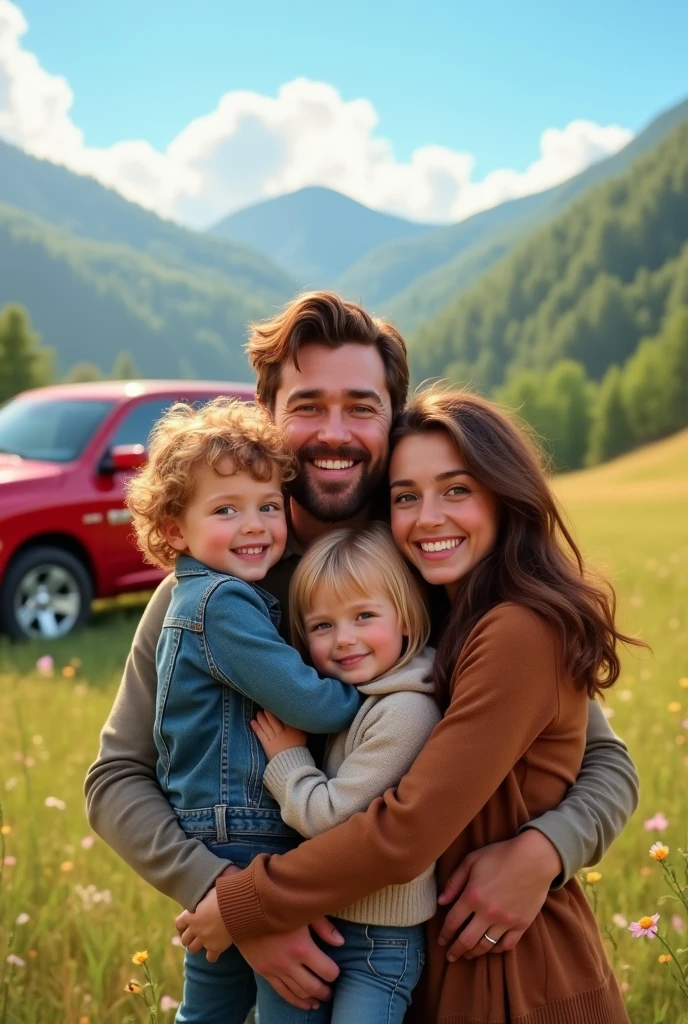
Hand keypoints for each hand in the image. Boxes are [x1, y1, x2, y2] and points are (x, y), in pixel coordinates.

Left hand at [174, 866, 239, 960]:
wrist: (237, 906)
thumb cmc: (225, 894)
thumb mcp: (211, 890)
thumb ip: (206, 894)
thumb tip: (208, 886)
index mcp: (191, 915)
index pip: (179, 923)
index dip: (182, 924)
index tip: (187, 924)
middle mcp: (195, 929)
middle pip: (185, 939)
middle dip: (189, 937)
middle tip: (196, 935)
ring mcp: (205, 939)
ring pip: (193, 949)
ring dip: (197, 946)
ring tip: (203, 943)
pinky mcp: (216, 947)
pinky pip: (210, 957)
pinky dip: (212, 955)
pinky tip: (216, 951)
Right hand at [236, 917, 344, 1010]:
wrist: (244, 911)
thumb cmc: (278, 907)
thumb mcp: (303, 911)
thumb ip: (324, 927)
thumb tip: (340, 943)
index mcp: (302, 947)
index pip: (327, 971)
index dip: (335, 973)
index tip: (337, 971)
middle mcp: (289, 963)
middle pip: (314, 986)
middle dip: (326, 991)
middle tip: (332, 992)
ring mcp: (275, 970)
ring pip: (298, 993)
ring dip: (312, 999)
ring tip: (321, 1000)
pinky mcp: (264, 972)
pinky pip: (282, 993)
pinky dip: (296, 1001)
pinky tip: (306, 1004)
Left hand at [251, 709, 307, 759]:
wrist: (294, 766)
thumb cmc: (299, 750)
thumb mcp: (303, 735)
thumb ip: (299, 725)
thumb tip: (296, 715)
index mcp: (293, 729)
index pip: (283, 716)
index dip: (277, 709)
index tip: (274, 704)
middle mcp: (283, 732)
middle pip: (273, 719)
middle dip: (268, 712)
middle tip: (264, 706)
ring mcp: (274, 739)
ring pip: (266, 725)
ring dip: (261, 718)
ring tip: (258, 713)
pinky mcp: (268, 745)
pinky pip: (261, 734)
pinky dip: (256, 727)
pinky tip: (252, 721)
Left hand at [436, 830, 562, 960]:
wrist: (535, 858)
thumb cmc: (501, 855)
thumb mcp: (472, 860)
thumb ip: (454, 881)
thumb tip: (441, 901)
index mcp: (472, 896)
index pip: (453, 922)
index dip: (444, 934)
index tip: (441, 940)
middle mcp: (487, 913)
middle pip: (466, 940)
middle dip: (455, 951)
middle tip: (450, 957)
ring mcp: (505, 921)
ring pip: (485, 946)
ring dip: (473, 953)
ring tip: (467, 955)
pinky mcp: (521, 924)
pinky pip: (506, 945)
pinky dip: (496, 950)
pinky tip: (490, 949)